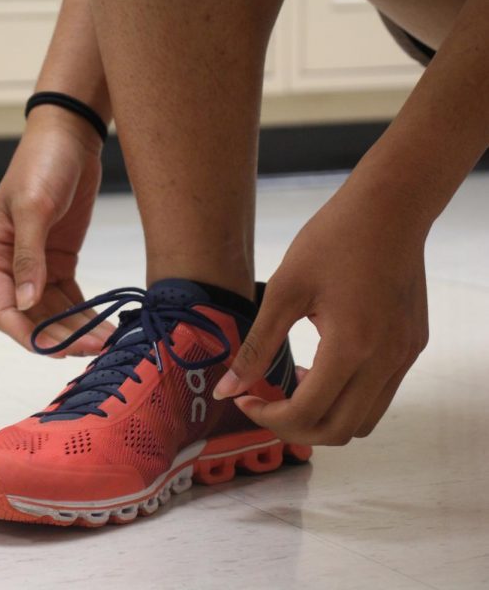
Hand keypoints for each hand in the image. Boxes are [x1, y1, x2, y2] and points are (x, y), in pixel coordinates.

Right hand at [0, 108, 114, 356]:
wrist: (69, 135)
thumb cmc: (42, 163)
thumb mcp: (33, 207)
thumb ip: (28, 257)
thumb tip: (25, 301)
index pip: (3, 309)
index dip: (28, 335)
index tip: (57, 350)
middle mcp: (10, 265)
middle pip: (32, 317)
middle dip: (61, 336)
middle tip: (94, 348)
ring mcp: (36, 264)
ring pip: (53, 312)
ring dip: (76, 329)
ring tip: (107, 341)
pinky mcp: (59, 260)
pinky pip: (69, 298)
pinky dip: (84, 313)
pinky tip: (104, 325)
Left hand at [212, 182, 430, 444]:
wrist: (390, 207)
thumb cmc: (334, 238)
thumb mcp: (283, 290)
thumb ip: (256, 346)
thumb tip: (227, 388)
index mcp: (351, 347)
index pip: (307, 414)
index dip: (269, 417)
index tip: (244, 398)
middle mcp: (385, 360)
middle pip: (339, 431)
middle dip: (294, 428)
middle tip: (264, 402)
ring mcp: (404, 355)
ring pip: (364, 420)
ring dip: (324, 416)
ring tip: (293, 384)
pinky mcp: (411, 346)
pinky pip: (380, 395)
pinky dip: (347, 398)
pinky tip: (320, 368)